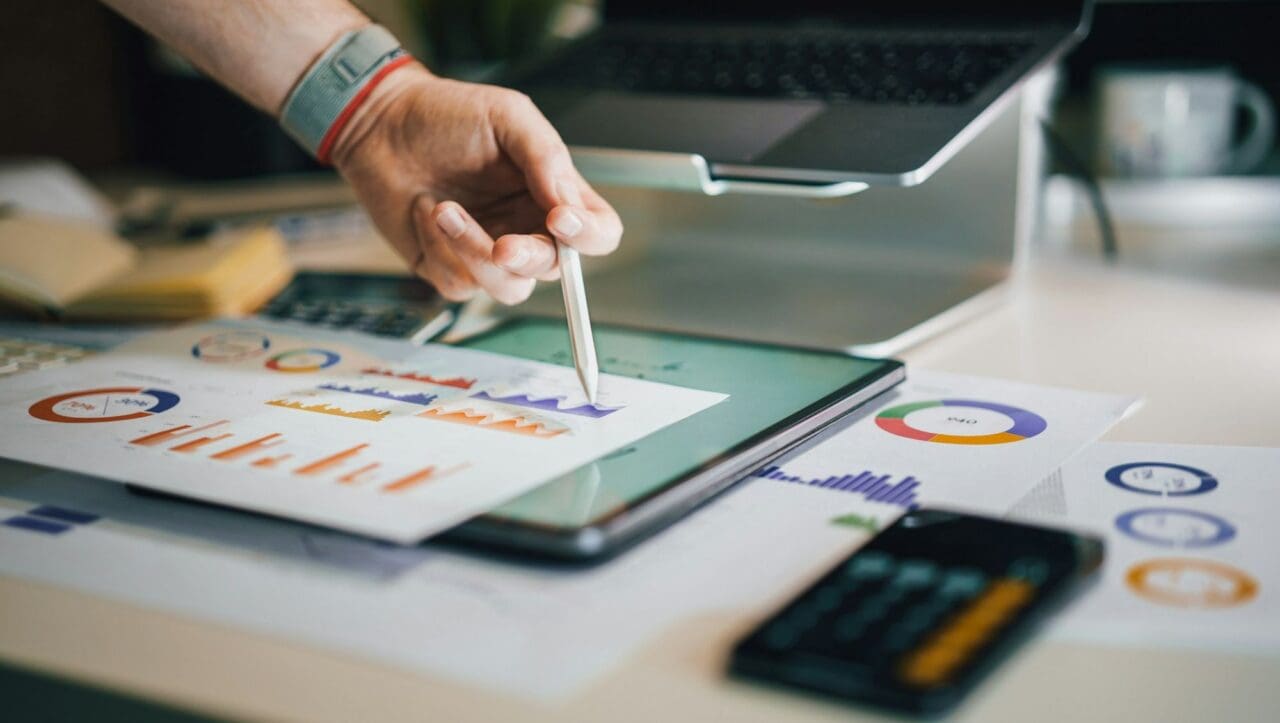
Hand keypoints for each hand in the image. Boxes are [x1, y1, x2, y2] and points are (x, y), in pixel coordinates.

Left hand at [330, 62, 621, 303]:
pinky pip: (460, 284)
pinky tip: (425, 213)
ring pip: (509, 288)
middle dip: (528, 258)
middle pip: (555, 270)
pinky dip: (440, 250)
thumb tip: (569, 206)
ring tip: (444, 209)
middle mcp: (527, 228)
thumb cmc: (446, 115)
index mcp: (553, 194)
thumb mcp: (507, 116)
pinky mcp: (449, 267)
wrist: (380, 125)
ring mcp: (489, 252)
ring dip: (475, 253)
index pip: (598, 233)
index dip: (589, 236)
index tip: (561, 220)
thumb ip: (546, 157)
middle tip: (503, 245)